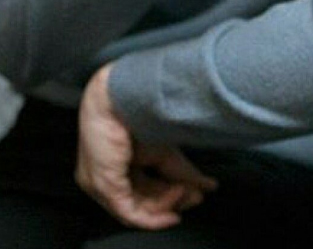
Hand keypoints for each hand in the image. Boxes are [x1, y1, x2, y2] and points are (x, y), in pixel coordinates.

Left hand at [75, 64, 216, 229]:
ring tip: (188, 194)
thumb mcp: (168, 148)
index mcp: (120, 163)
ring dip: (166, 206)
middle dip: (171, 202)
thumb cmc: (140, 112)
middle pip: (142, 200)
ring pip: (137, 208)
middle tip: (195, 198)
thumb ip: (184, 171)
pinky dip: (153, 215)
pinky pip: (129, 211)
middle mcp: (108, 175)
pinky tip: (173, 207)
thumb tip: (209, 186)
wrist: (121, 97)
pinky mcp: (105, 185)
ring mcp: (103, 183)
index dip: (172, 194)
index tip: (198, 194)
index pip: (146, 187)